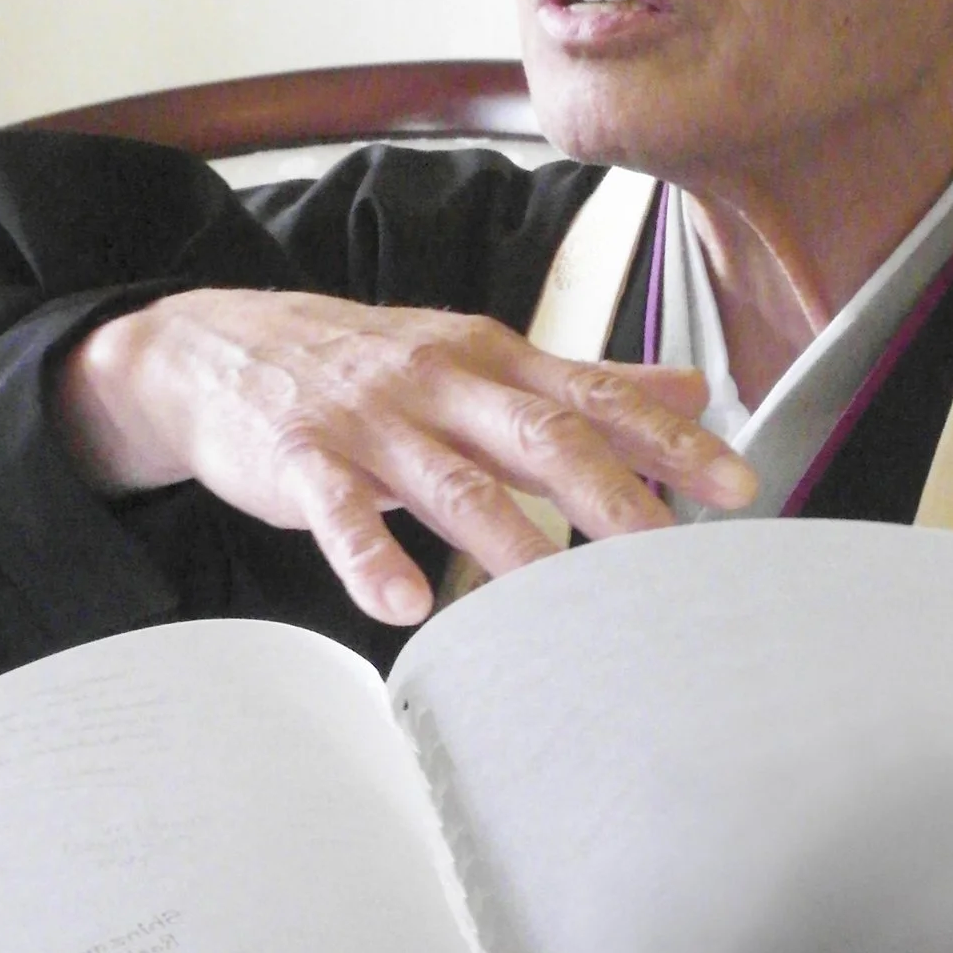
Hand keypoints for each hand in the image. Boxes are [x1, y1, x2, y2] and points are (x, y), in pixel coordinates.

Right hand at [56, 288, 753, 624]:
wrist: (215, 347)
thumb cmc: (363, 363)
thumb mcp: (477, 357)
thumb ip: (583, 382)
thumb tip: (694, 389)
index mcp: (492, 358)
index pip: (597, 398)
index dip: (671, 441)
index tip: (738, 488)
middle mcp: (441, 382)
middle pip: (541, 436)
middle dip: (614, 496)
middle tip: (670, 556)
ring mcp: (370, 421)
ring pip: (453, 483)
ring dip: (511, 544)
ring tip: (560, 605)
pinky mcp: (300, 460)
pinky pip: (338, 512)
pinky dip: (370, 558)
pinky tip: (404, 604)